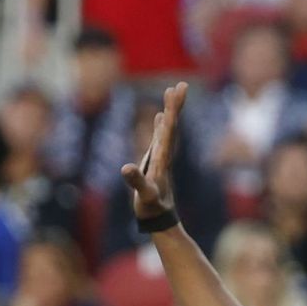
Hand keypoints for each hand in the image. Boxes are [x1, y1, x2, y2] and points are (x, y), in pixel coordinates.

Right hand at [122, 81, 186, 223]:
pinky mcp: (156, 162)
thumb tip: (125, 168)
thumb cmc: (151, 209)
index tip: (176, 91)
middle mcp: (165, 155)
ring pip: (168, 130)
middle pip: (172, 126)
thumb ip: (136, 181)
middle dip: (176, 106)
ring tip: (172, 92)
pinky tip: (160, 116)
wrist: (159, 220)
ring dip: (170, 112)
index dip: (173, 110)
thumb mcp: (143, 195)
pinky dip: (161, 126)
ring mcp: (161, 158)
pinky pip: (160, 139)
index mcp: (162, 159)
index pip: (169, 130)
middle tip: (181, 85)